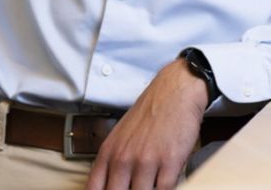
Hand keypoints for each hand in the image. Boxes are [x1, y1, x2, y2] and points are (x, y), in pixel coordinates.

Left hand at [86, 58, 206, 189]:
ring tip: (151, 183)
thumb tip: (110, 186)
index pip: (94, 189)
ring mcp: (146, 161)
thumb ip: (113, 162)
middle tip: (135, 186)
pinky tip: (164, 183)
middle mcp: (123, 158)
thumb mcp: (121, 135)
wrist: (176, 90)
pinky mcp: (169, 163)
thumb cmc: (150, 112)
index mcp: (109, 152)